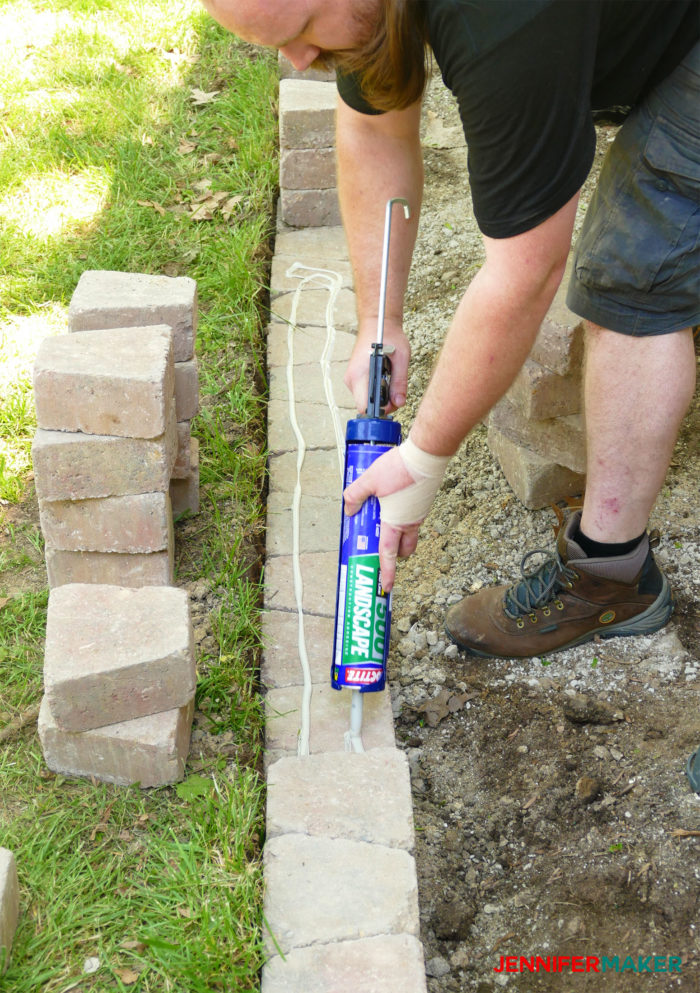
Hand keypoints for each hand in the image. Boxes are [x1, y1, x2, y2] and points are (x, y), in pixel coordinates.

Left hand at [343, 445, 421, 591]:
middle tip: (382, 548)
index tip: (387, 586)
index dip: (387, 572)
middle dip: (395, 554)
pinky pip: (413, 516)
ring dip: (399, 533)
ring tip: (383, 519)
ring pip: (410, 532)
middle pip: (405, 548)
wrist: (427, 454)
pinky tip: (393, 500)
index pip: (389, 554)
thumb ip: (355, 496)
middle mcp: (411, 522)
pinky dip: (404, 516)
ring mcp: (420, 512)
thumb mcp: (369, 481)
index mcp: (396, 523)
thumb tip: (349, 509)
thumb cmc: (399, 468)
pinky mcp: (424, 500)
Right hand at [344, 319, 410, 413]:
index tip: (392, 402)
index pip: (364, 406)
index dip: (380, 410)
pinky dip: (377, 390)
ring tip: (389, 377)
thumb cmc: (387, 335)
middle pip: (366, 405)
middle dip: (383, 403)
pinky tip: (384, 377)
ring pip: (367, 400)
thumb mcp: (400, 358)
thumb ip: (399, 382)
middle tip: (395, 388)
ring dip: (381, 396)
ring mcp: (352, 380)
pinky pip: (366, 393)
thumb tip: (399, 402)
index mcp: (360, 374)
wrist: (377, 323)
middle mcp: (352, 379)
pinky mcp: (355, 379)